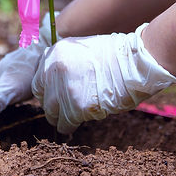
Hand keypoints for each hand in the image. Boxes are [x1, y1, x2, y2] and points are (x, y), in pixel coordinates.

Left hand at [31, 23, 175, 133]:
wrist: (136, 61)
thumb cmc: (116, 55)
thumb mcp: (82, 48)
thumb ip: (66, 62)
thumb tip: (57, 81)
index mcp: (55, 52)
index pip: (38, 79)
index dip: (47, 91)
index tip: (55, 97)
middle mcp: (54, 69)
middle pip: (42, 97)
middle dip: (52, 105)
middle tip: (63, 110)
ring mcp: (64, 88)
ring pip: (52, 112)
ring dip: (60, 118)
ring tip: (69, 121)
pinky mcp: (76, 106)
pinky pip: (66, 123)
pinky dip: (69, 127)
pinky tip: (75, 126)